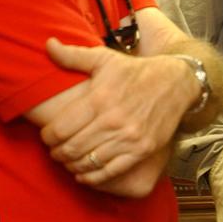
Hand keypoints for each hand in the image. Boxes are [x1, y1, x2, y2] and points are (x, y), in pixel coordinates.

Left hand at [40, 38, 198, 186]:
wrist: (176, 82)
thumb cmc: (135, 71)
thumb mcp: (104, 58)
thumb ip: (73, 55)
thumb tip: (48, 44)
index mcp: (100, 98)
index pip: (60, 129)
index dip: (47, 136)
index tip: (46, 135)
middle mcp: (113, 120)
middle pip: (71, 148)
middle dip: (56, 152)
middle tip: (54, 150)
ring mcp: (129, 137)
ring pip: (88, 162)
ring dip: (71, 165)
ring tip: (68, 159)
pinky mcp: (142, 149)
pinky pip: (109, 172)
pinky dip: (91, 177)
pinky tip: (83, 173)